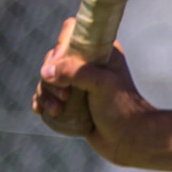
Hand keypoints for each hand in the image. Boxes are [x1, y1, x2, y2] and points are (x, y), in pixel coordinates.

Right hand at [34, 18, 157, 162]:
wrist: (129, 139)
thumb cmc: (121, 108)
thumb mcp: (100, 84)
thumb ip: (74, 72)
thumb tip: (45, 71)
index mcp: (101, 50)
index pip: (71, 33)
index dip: (61, 47)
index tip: (62, 67)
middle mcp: (88, 63)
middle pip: (53, 59)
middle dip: (51, 78)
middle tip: (65, 96)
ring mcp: (78, 83)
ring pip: (47, 79)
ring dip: (46, 94)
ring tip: (57, 110)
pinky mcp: (70, 101)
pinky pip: (46, 96)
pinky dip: (41, 102)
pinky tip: (41, 110)